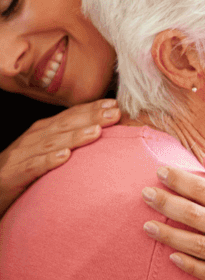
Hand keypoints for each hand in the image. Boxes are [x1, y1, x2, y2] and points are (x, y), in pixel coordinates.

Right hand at [0, 99, 119, 216]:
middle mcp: (33, 140)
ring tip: (96, 131)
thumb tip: (99, 133)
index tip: (115, 104)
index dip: (90, 109)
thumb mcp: (44, 153)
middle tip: (115, 113)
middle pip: (64, 125)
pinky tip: (65, 156)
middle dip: (90, 117)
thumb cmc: (21, 171)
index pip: (69, 117)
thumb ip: (66, 142)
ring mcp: (22, 156)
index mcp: (41, 132)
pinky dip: (49, 160)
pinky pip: (33, 166)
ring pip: (51, 143)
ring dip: (75, 136)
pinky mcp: (14, 175)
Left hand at [141, 155, 204, 279]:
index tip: (160, 173)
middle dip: (166, 204)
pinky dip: (188, 265)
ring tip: (148, 226)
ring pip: (196, 246)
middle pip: (194, 217)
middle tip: (144, 195)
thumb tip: (204, 159)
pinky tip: (172, 257)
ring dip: (169, 235)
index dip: (179, 181)